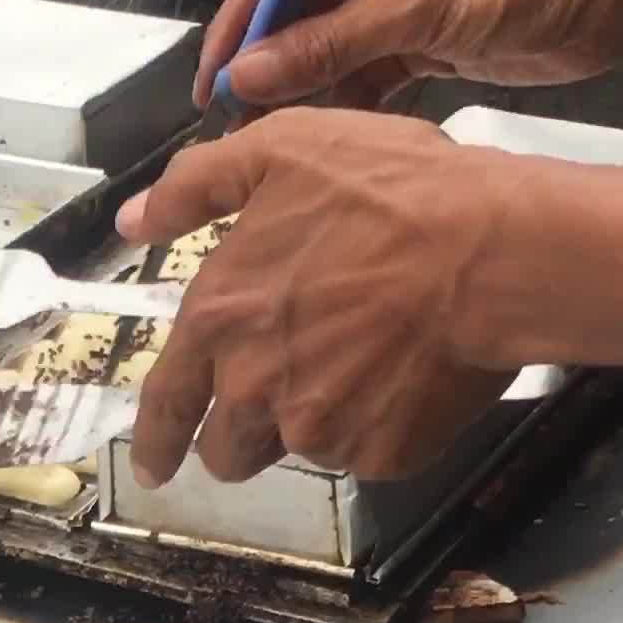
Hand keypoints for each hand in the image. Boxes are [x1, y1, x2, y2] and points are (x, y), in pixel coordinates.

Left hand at [114, 110, 525, 486]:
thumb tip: (132, 220)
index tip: (152, 470)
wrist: (490, 251)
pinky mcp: (378, 454)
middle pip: (227, 448)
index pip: (166, 404)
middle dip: (241, 436)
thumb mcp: (282, 151)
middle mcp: (255, 388)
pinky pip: (366, 453)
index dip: (155, 442)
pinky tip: (409, 375)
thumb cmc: (390, 191)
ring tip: (360, 369)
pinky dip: (379, 425)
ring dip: (312, 426)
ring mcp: (318, 430)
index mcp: (220, 320)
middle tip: (283, 401)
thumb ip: (195, 187)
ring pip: (297, 450)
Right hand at [196, 0, 622, 112]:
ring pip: (329, 49)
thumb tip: (248, 75)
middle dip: (266, 64)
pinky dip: (347, 103)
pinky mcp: (421, 40)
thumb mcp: (415, 7)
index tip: (210, 76)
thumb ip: (330, 43)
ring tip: (269, 139)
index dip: (240, 22)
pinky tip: (324, 138)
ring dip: (303, 91)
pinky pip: (366, 73)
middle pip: (298, 11)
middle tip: (230, 119)